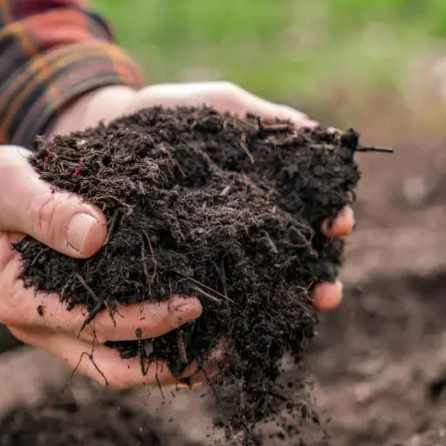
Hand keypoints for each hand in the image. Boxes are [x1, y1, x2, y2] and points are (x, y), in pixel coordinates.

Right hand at [0, 126, 206, 387]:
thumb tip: (97, 235)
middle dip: (166, 368)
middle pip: (109, 368)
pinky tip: (191, 330)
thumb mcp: (12, 186)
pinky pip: (112, 338)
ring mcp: (52, 322)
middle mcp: (36, 324)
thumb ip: (49, 210)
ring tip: (217, 352)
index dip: (146, 321)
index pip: (94, 325)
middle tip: (220, 352)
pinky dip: (150, 339)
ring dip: (164, 362)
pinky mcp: (67, 310)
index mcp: (20, 302)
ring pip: (113, 362)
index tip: (194, 304)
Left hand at [51, 82, 354, 311]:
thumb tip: (318, 135)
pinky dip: (229, 325)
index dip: (333, 219)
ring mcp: (216, 259)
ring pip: (261, 293)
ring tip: (299, 315)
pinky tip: (241, 338)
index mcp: (266, 193)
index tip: (341, 223)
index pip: (313, 213)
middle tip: (328, 292)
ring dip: (285, 308)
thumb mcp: (218, 107)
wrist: (104, 131)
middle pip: (297, 264)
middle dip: (320, 279)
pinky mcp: (179, 277)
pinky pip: (209, 307)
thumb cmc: (168, 115)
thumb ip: (264, 119)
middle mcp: (249, 232)